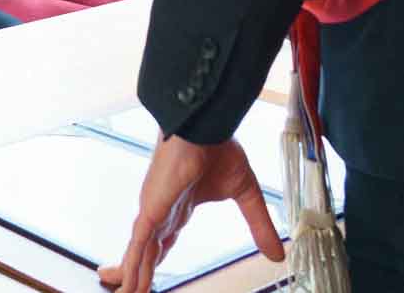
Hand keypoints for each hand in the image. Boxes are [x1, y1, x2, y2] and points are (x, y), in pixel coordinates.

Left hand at [98, 136, 284, 292]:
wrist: (206, 127)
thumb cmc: (218, 148)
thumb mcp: (246, 196)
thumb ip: (258, 225)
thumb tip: (277, 252)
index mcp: (180, 208)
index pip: (164, 241)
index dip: (156, 260)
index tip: (148, 274)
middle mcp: (163, 212)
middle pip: (146, 251)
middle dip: (136, 272)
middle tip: (128, 290)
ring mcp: (155, 212)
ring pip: (140, 254)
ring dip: (133, 276)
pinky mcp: (151, 210)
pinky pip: (139, 245)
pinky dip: (133, 265)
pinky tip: (126, 282)